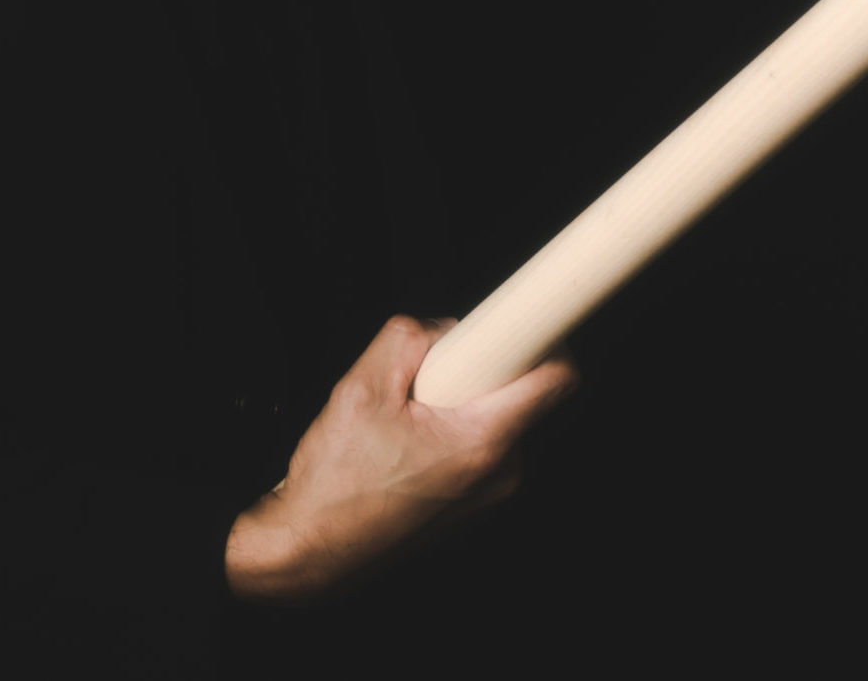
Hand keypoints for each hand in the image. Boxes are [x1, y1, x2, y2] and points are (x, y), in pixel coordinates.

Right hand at [224, 314, 577, 600]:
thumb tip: (445, 328)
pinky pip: (479, 445)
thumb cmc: (335, 483)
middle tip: (428, 376)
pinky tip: (405, 444)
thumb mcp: (361, 387)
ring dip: (461, 401)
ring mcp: (488, 495)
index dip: (548, 336)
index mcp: (481, 443)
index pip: (556, 380)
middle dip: (481, 368)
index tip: (533, 317)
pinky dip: (452, 429)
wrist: (311, 550)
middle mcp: (499, 475)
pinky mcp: (473, 505)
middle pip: (522, 393)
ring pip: (497, 417)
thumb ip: (410, 338)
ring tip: (405, 418)